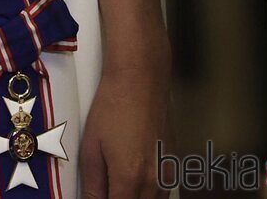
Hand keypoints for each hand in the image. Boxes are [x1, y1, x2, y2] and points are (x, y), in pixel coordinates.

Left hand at [80, 37, 171, 198]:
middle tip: (105, 188)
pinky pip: (163, 193)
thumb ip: (92, 185)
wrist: (141, 79)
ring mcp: (168, 174)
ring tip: (118, 183)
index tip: (96, 196)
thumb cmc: (112, 107)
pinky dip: (149, 194)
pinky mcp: (175, 164)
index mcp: (129, 178)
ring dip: (135, 198)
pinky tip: (136, 181)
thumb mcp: (92, 147)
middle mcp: (153, 182)